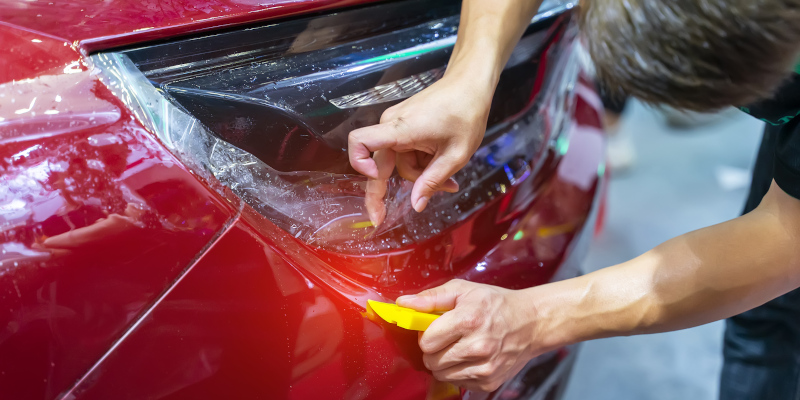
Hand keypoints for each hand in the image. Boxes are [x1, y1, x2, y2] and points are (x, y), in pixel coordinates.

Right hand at [347, 76, 491, 225]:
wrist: (470, 84)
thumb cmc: (466, 114)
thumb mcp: (455, 154)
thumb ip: (433, 181)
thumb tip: (415, 206)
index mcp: (400, 129)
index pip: (359, 142)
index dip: (359, 164)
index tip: (376, 180)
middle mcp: (392, 125)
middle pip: (382, 164)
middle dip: (399, 186)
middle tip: (386, 217)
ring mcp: (397, 124)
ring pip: (400, 161)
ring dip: (421, 173)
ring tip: (450, 177)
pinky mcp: (404, 125)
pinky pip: (406, 151)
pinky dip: (423, 162)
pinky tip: (443, 164)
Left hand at [396, 279, 538, 391]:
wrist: (531, 323)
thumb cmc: (496, 304)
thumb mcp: (464, 290)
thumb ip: (431, 297)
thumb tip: (403, 303)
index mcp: (469, 320)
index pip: (426, 341)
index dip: (426, 334)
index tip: (434, 328)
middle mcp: (478, 346)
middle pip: (431, 360)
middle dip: (433, 349)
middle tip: (446, 338)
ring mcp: (485, 367)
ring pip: (442, 374)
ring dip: (444, 362)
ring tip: (459, 347)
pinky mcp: (489, 382)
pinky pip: (458, 383)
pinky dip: (459, 372)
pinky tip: (470, 357)